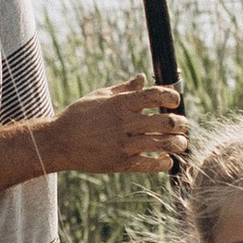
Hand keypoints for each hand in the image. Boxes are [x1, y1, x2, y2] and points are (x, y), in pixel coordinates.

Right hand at [50, 75, 181, 177]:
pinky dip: (163, 163)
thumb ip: (125, 88)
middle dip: (180, 123)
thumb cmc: (79, 116)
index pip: (155, 95)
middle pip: (165, 121)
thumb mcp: (100, 96)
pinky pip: (150, 165)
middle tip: (183, 124)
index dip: (171, 96)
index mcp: (120, 103)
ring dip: (177, 143)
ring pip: (162, 143)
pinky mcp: (121, 163)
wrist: (59, 142)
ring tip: (182, 143)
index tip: (176, 101)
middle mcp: (124, 123)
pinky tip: (167, 160)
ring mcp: (124, 144)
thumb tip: (142, 78)